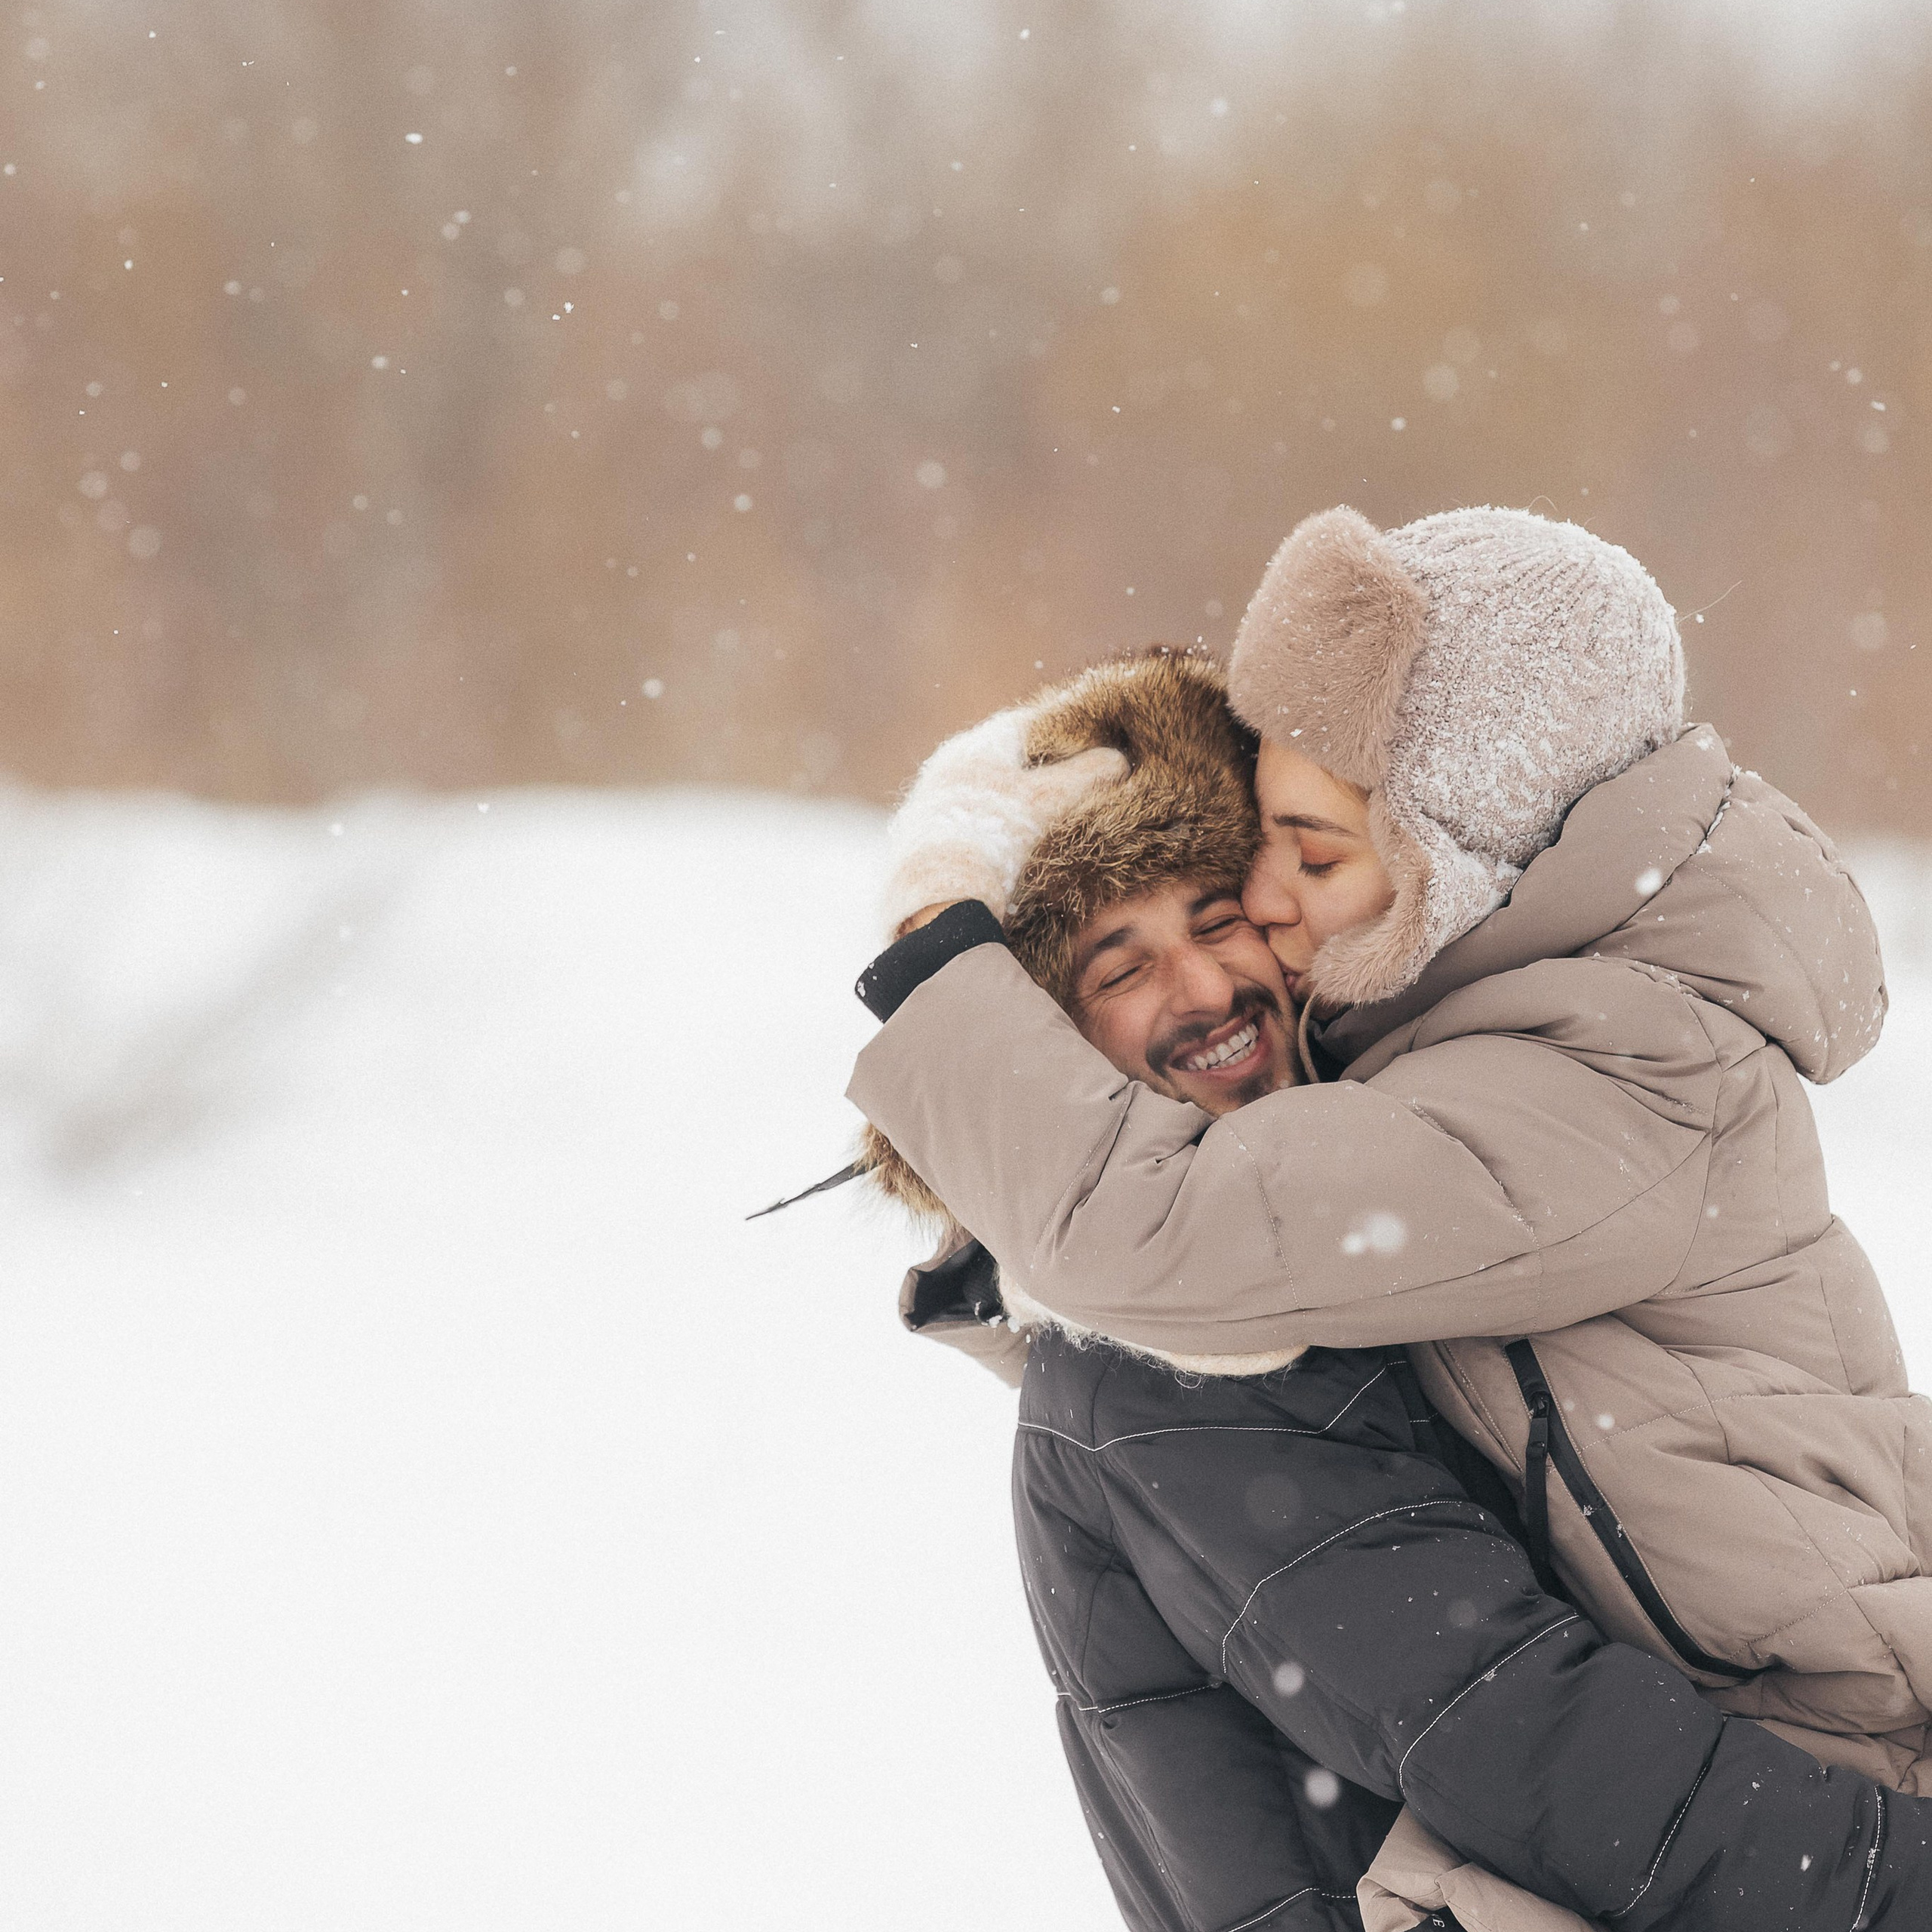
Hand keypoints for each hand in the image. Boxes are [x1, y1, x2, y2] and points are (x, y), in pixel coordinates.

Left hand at [881, 709, 1127, 936]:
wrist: (936, 896)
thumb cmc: (996, 836)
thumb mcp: (1052, 800)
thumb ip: (1089, 774)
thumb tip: (1118, 759)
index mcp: (977, 744)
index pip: (1029, 723)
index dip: (1066, 733)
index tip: (1094, 747)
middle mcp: (948, 765)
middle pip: (1006, 758)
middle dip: (1042, 770)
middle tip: (1076, 787)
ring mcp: (931, 802)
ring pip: (987, 792)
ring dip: (1016, 803)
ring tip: (1047, 823)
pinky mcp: (923, 838)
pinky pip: (969, 822)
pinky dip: (994, 829)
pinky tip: (1011, 851)